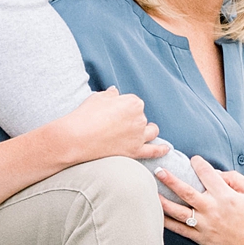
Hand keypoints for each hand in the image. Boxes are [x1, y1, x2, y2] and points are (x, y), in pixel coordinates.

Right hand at [48, 87, 168, 168]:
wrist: (77, 138)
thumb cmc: (85, 115)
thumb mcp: (97, 98)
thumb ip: (110, 95)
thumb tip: (115, 92)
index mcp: (133, 102)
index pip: (134, 103)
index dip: (123, 108)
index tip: (112, 113)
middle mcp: (140, 118)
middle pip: (141, 116)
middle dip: (131, 119)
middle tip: (115, 124)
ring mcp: (139, 136)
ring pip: (151, 131)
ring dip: (148, 130)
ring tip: (142, 132)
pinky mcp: (135, 151)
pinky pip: (154, 151)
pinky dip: (161, 150)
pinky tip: (166, 149)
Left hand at [155, 155, 243, 244]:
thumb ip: (236, 179)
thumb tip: (217, 172)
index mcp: (226, 196)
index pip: (207, 174)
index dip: (198, 163)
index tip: (193, 159)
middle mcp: (213, 209)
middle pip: (185, 191)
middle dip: (170, 179)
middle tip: (158, 170)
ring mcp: (204, 225)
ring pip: (177, 211)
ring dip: (162, 200)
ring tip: (150, 191)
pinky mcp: (201, 238)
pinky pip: (179, 229)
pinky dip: (166, 222)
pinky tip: (156, 213)